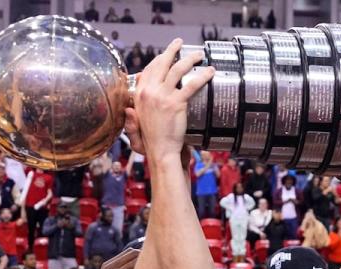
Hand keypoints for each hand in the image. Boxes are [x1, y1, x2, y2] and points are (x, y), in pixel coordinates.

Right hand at [129, 39, 214, 160]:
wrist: (161, 152)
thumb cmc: (151, 141)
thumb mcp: (136, 124)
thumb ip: (133, 115)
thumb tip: (131, 102)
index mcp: (139, 94)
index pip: (149, 69)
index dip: (159, 60)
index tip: (167, 54)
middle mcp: (149, 91)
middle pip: (161, 63)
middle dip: (171, 50)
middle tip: (180, 43)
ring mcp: (162, 96)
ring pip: (177, 69)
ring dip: (189, 59)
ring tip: (199, 55)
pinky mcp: (176, 103)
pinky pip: (191, 84)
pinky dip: (202, 76)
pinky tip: (210, 72)